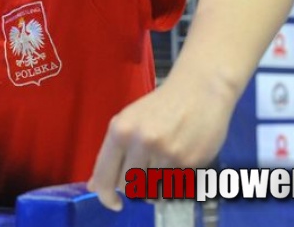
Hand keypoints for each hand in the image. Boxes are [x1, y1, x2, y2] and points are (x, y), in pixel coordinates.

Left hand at [86, 72, 234, 210]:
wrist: (199, 89)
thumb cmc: (162, 105)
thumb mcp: (129, 120)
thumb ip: (111, 153)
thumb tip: (94, 185)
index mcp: (120, 130)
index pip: (104, 175)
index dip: (105, 195)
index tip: (113, 203)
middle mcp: (141, 142)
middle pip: (128, 187)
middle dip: (135, 184)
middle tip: (146, 168)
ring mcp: (165, 153)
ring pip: (152, 191)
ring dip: (156, 184)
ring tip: (163, 162)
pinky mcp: (188, 162)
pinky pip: (174, 187)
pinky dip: (174, 180)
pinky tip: (178, 159)